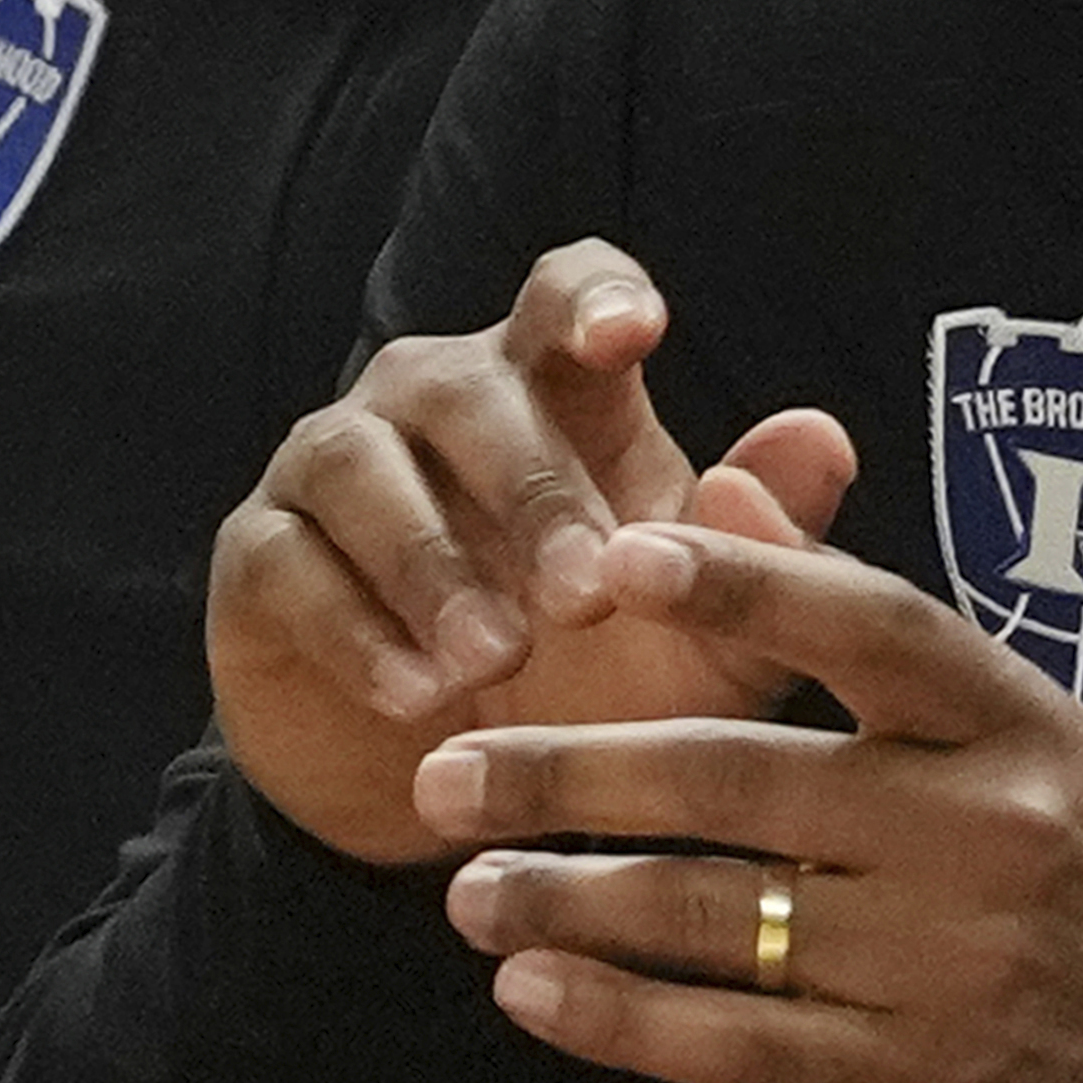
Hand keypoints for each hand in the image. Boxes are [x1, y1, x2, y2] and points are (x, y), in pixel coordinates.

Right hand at [206, 238, 856, 865]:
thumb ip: (764, 547)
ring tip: (493, 661)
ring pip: (361, 464)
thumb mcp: (700, 638)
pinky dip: (355, 631)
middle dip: (532, 489)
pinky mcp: (261, 555)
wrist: (453, 789)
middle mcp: (431, 399)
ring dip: (431, 564)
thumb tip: (822, 435)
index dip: (592, 297)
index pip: (563, 293)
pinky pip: (290, 563)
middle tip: (585, 597)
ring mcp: (333, 466)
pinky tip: (418, 699)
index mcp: (551, 388)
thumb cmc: (594, 682)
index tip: (632, 335)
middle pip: (469, 389)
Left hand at [421, 516, 1082, 1082]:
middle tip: (444, 772)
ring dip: (569, 901)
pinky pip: (735, 1043)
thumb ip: (867, 625)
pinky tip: (532, 993)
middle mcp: (986, 832)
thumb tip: (731, 493)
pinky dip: (621, 1018)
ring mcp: (948, 965)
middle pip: (745, 781)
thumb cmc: (1070, 873)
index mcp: (1015, 723)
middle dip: (573, 775)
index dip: (744, 590)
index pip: (872, 627)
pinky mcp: (913, 1082)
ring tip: (464, 892)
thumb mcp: (1012, 732)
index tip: (614, 560)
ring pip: (719, 918)